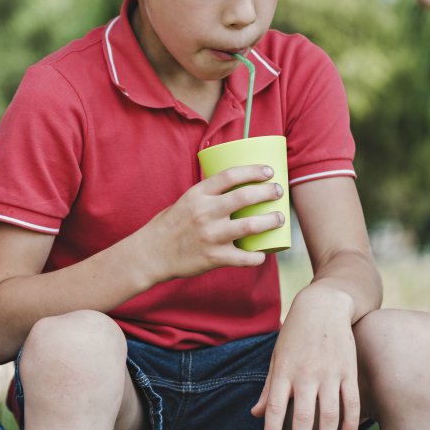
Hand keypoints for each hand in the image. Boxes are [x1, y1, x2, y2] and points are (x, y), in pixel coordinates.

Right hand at [141, 164, 282, 280]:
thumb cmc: (169, 226)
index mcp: (197, 195)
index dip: (253, 171)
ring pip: (250, 226)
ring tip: (279, 218)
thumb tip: (235, 189)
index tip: (269, 171)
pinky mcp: (213, 257)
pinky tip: (264, 254)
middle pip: (245, 197)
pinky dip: (257, 256)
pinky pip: (244, 258)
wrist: (150, 254)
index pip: (230, 176)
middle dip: (268, 192)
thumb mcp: (184, 202)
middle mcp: (204, 212)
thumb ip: (207, 196)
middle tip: (278, 191)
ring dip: (270, 220)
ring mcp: (210, 235)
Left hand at [250, 287, 359, 429]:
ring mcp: (329, 373)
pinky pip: (351, 401)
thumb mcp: (277, 357)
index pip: (276, 407)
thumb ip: (269, 388)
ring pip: (329, 413)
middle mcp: (306, 374)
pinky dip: (351, 421)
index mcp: (285, 371)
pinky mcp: (348, 370)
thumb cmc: (295, 334)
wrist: (323, 306)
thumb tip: (256, 414)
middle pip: (303, 416)